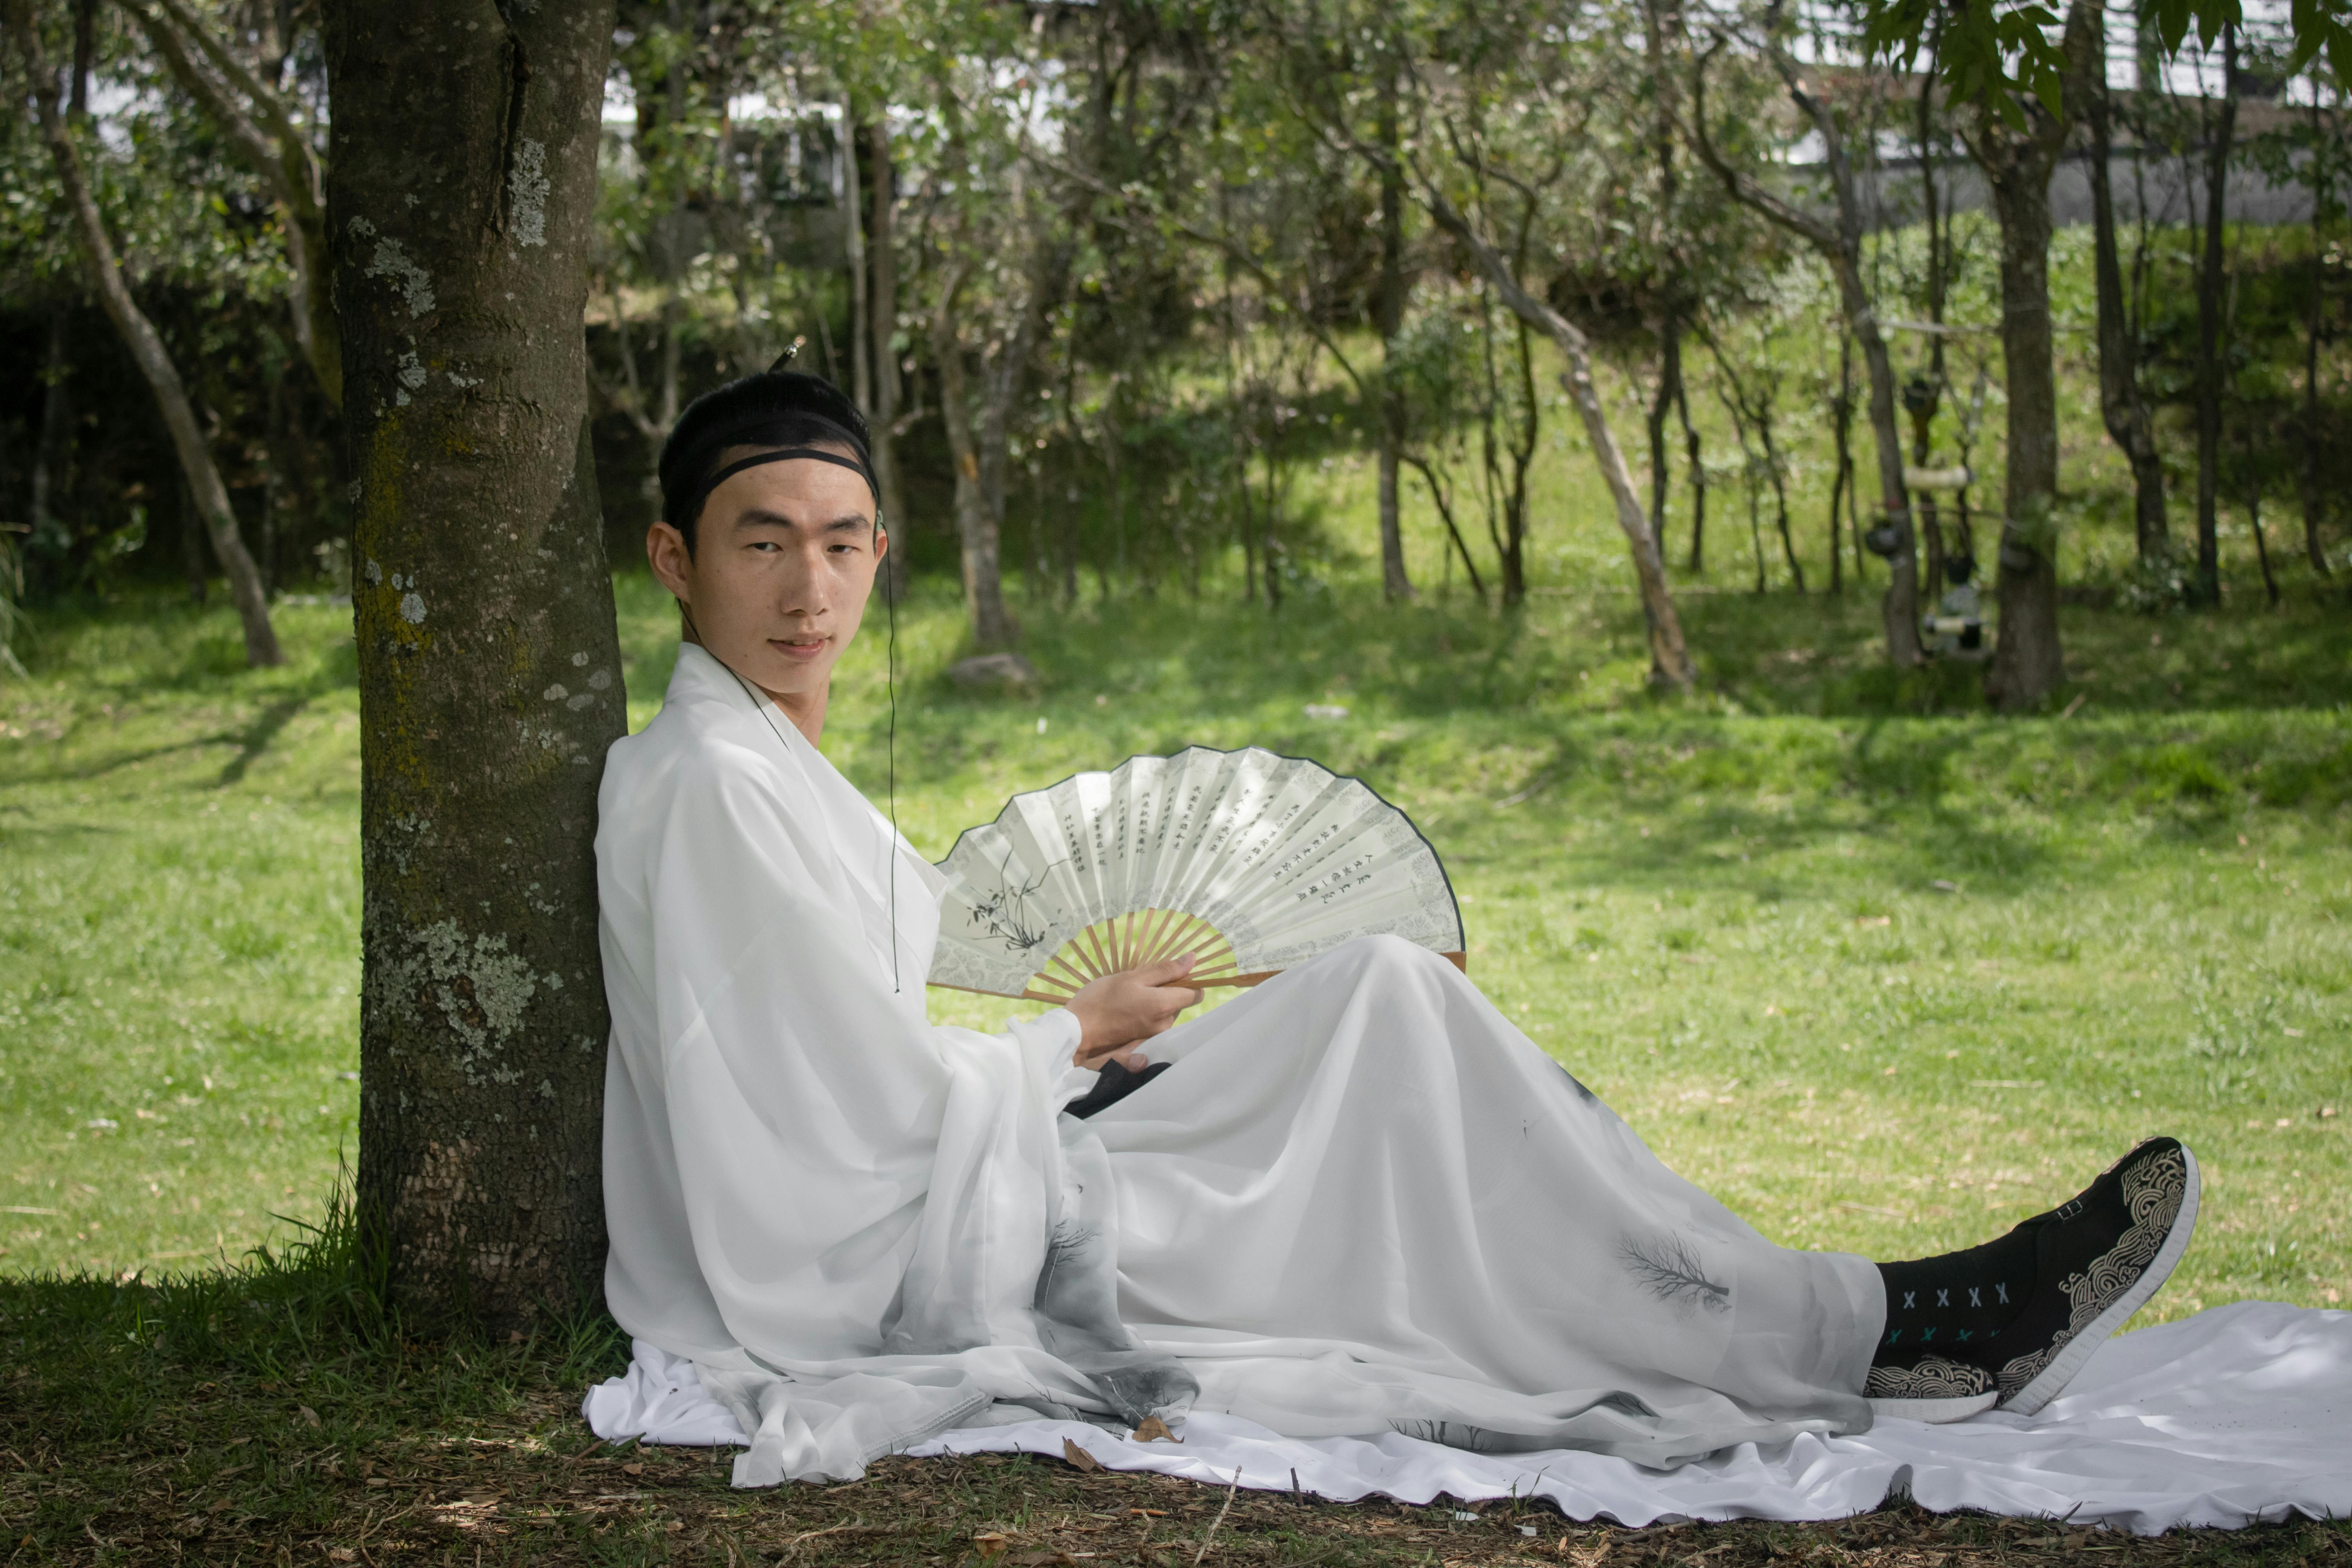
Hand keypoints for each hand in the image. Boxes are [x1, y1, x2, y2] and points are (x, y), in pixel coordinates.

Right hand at [1067, 955, 1201, 1070]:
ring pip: (1165, 1013)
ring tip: (1129, 996)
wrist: (1076, 1031)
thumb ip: (1165, 970)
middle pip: (1179, 1003)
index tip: (1170, 973)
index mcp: (1164, 1005)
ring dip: (1155, 1002)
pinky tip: (1126, 1009)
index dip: (1187, 981)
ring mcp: (1153, 1036)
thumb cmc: (1101, 999)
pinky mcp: (1143, 1043)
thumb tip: (1192, 960)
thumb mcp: (1132, 977)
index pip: (1195, 994)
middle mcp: (1164, 1024)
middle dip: (1167, 990)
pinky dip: (1145, 1014)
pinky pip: (1154, 1024)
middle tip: (1140, 983)